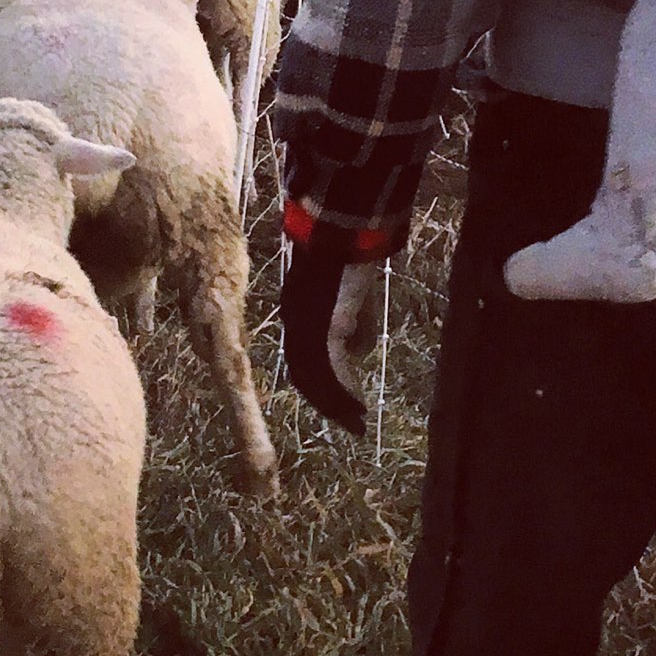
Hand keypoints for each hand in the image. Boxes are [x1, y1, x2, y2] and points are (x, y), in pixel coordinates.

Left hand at [279, 203, 396, 431]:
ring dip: (336, 403)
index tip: (341, 403)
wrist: (343, 232)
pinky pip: (330, 371)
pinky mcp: (321, 328)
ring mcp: (305, 327)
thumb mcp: (357, 295)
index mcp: (298, 314)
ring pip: (315, 378)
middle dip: (328, 402)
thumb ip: (358, 324)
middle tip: (350, 423)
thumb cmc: (351, 255)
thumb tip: (360, 353)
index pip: (304, 359)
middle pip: (306, 375)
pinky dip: (344, 392)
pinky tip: (358, 405)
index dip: (322, 384)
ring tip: (356, 420)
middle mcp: (295, 324)